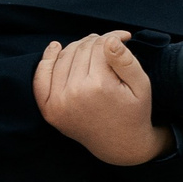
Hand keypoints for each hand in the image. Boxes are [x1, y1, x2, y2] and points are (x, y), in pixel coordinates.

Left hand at [33, 30, 173, 165]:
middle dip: (96, 42)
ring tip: (91, 48)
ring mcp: (58, 102)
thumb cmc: (133, 112)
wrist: (119, 145)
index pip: (100, 46)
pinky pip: (41, 76)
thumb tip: (109, 39)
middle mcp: (74, 93)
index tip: (124, 36)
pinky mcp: (48, 109)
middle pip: (80, 50)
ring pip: (63, 58)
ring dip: (76, 48)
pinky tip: (55, 47)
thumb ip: (126, 61)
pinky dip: (47, 60)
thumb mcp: (141, 85)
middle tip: (108, 43)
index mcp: (100, 86)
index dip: (113, 37)